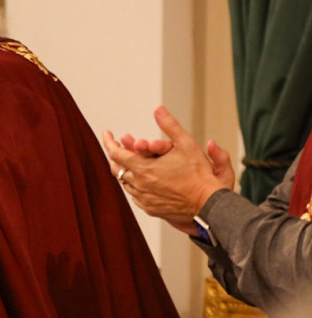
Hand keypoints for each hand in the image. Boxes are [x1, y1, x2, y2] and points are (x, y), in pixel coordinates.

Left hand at [103, 106, 233, 231]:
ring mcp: (143, 198)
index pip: (116, 154)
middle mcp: (139, 185)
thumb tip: (158, 109)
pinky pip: (135, 195)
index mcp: (143, 169)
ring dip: (125, 170)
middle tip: (118, 146)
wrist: (208, 203)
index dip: (109, 142)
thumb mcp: (186, 144)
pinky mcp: (149, 208)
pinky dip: (135, 184)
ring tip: (129, 160)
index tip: (108, 134)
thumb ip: (170, 125)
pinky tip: (140, 179)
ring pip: (125, 183)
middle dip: (115, 156)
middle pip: (116, 169)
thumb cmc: (199, 174)